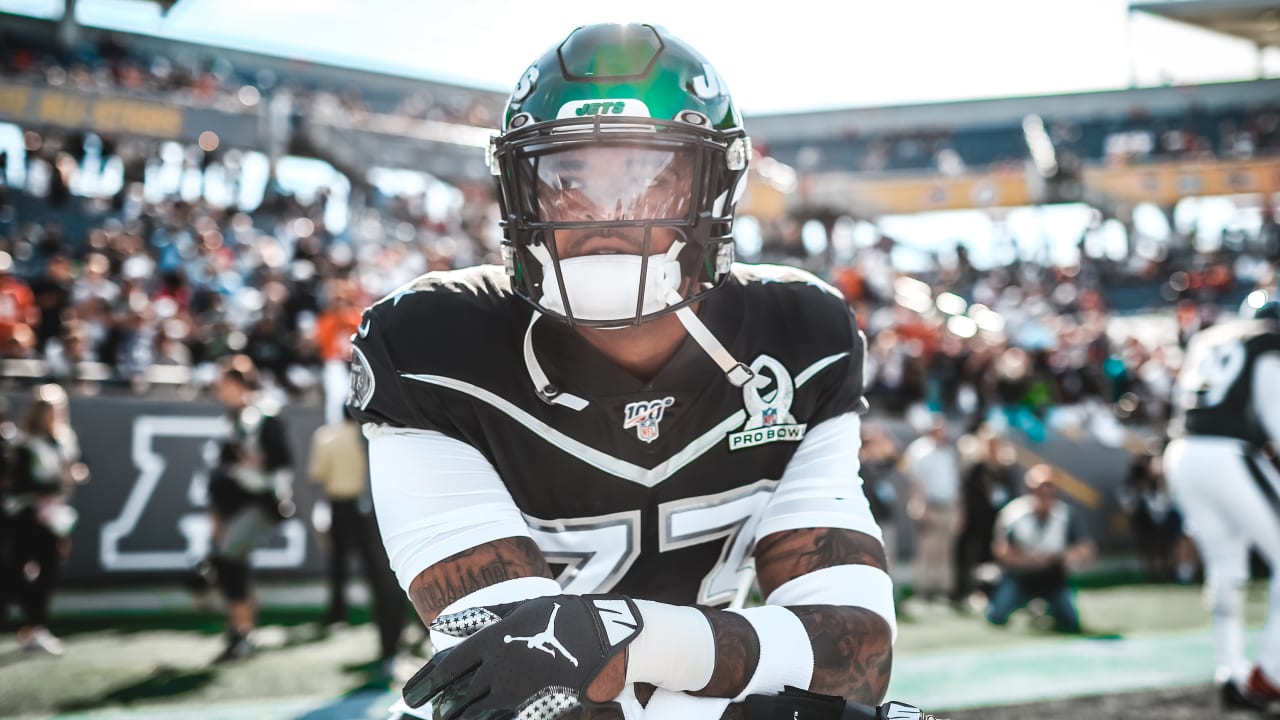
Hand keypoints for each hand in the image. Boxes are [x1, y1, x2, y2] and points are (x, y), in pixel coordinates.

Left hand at [404, 594, 642, 719]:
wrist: (606, 636)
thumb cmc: (561, 617)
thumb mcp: (520, 608)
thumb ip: (480, 618)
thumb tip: (443, 622)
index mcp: (493, 639)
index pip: (448, 666)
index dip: (426, 684)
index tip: (411, 697)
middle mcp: (499, 665)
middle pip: (457, 696)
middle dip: (442, 710)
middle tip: (436, 715)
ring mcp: (517, 689)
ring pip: (475, 714)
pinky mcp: (535, 707)